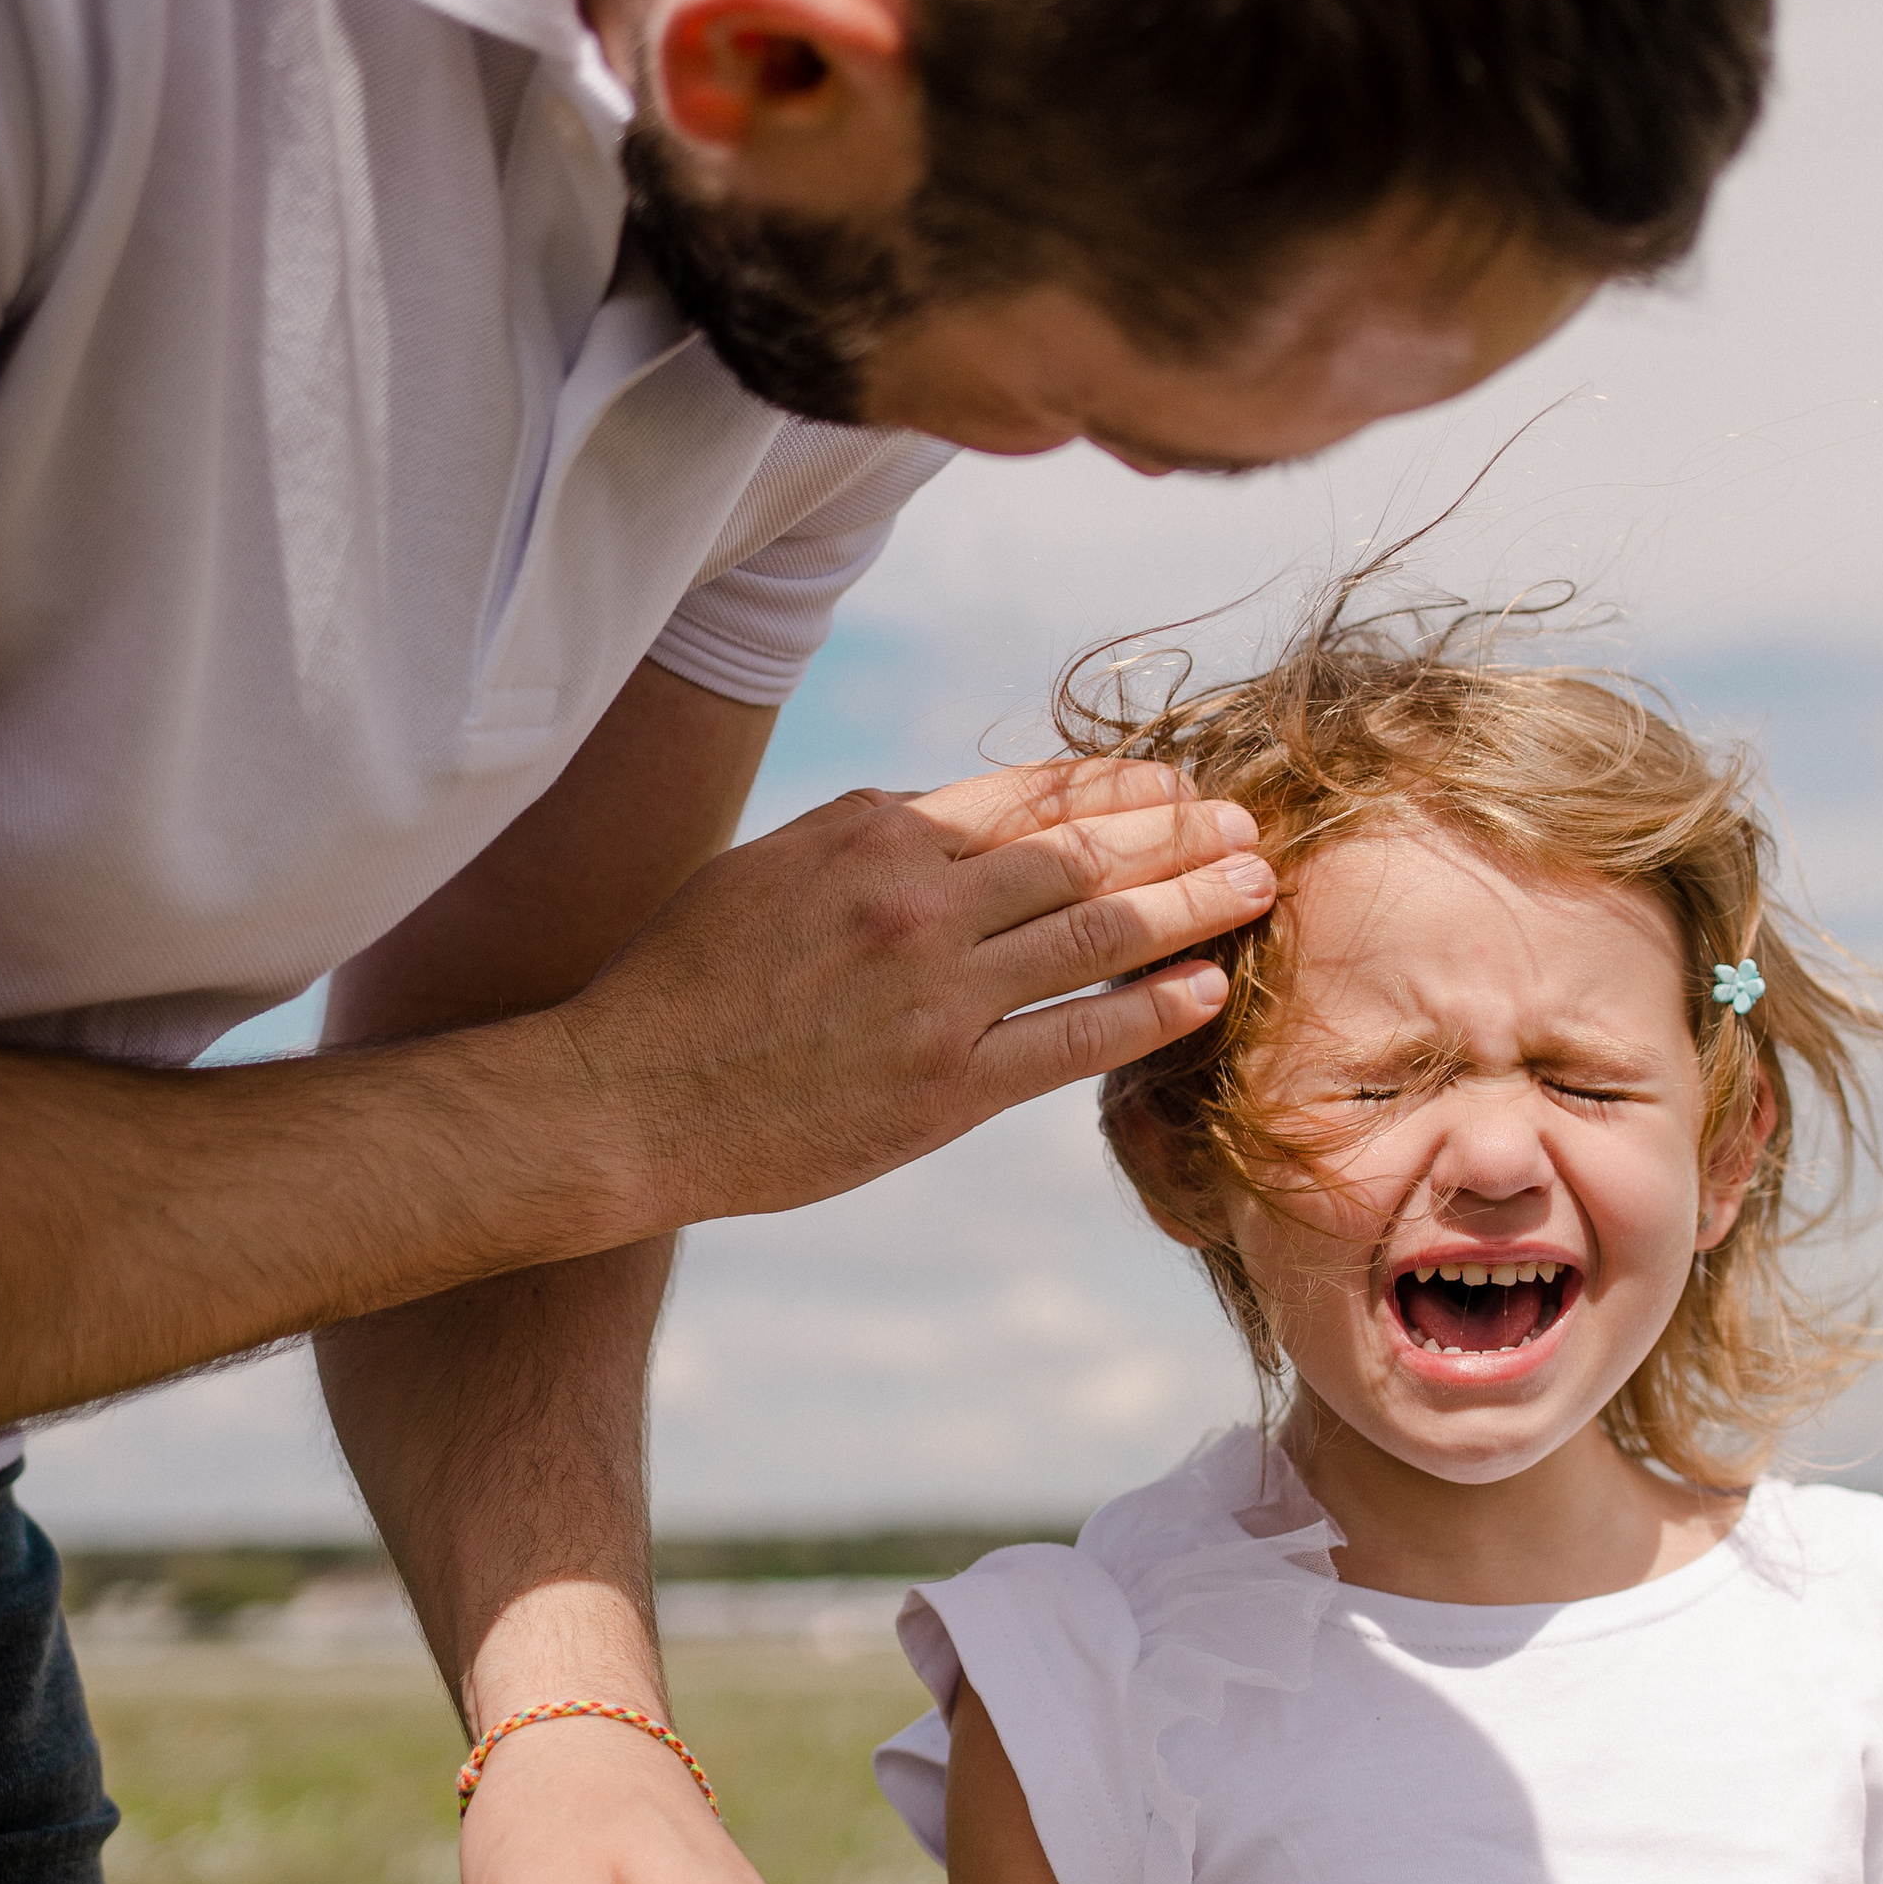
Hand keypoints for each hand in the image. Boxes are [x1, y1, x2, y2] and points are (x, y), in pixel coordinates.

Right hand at [558, 755, 1271, 1230]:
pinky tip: (1207, 989)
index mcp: (874, 834)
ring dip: (1192, 906)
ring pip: (1098, 933)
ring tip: (1256, 888)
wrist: (626, 1098)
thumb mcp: (771, 867)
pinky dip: (1152, 1008)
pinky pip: (1076, 1037)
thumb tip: (964, 818)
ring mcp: (937, 996)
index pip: (1028, 796)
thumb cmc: (683, 981)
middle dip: (1181, 835)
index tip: (1175, 785)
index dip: (1118, 788)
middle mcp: (917, 901)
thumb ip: (873, 839)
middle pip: (1085, 853)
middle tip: (1248, 826)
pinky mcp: (945, 1089)